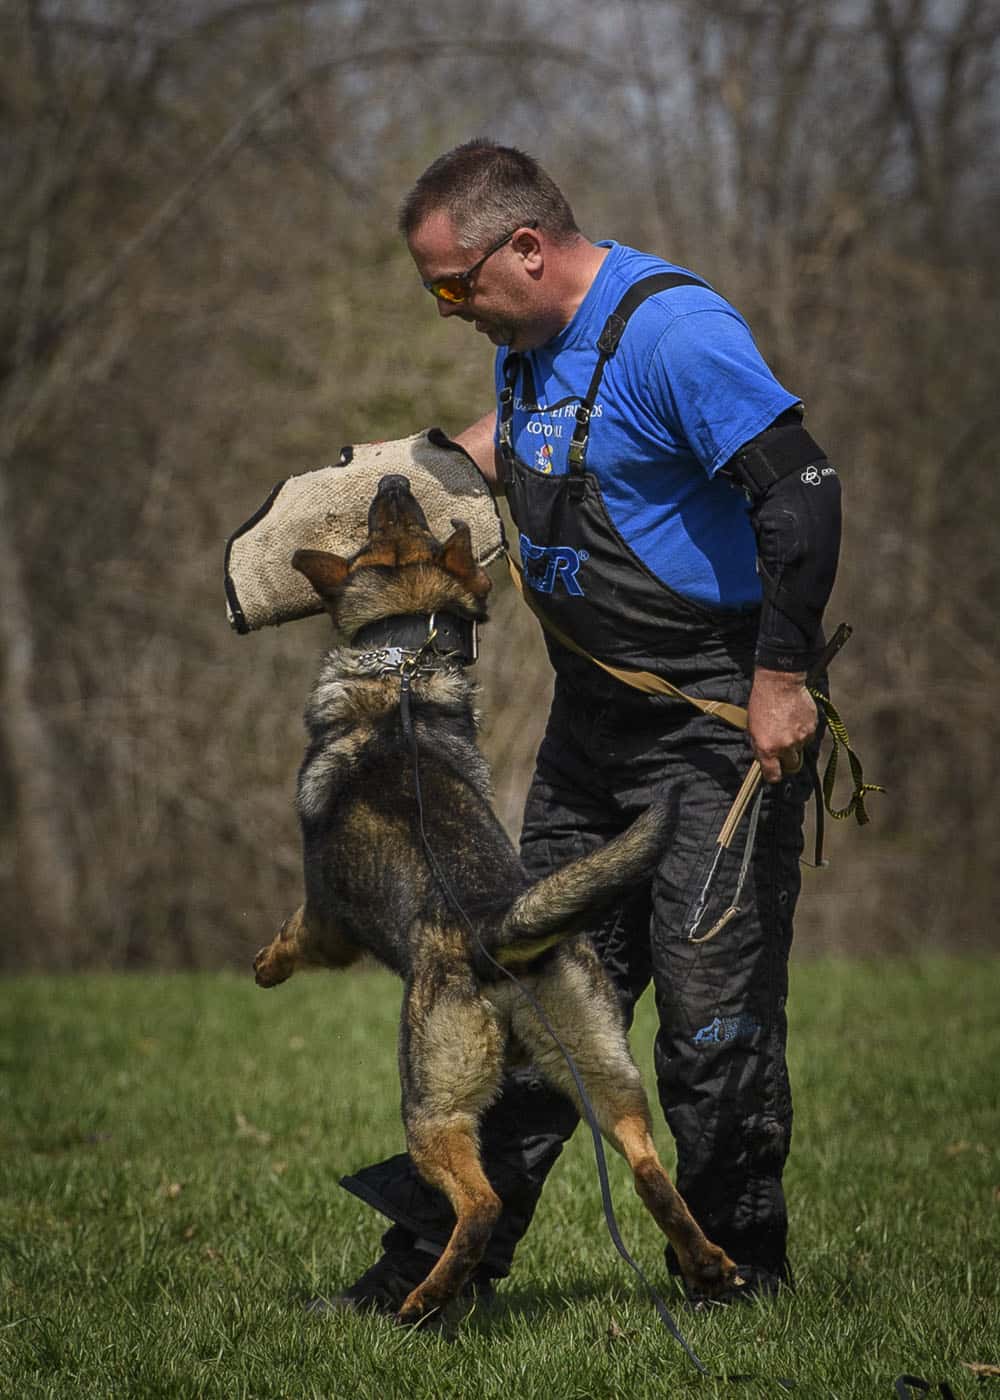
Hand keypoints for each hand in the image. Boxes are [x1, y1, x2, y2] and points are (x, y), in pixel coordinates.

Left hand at [746, 668, 817, 783]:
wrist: (779, 683)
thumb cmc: (761, 703)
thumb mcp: (752, 728)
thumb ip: (760, 747)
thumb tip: (765, 760)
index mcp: (767, 748)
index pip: (773, 775)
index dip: (773, 774)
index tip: (773, 771)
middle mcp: (785, 746)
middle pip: (792, 765)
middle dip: (788, 759)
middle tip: (783, 747)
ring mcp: (801, 737)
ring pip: (801, 749)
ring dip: (796, 742)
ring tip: (788, 725)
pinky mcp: (812, 727)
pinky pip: (809, 736)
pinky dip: (804, 730)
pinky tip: (796, 718)